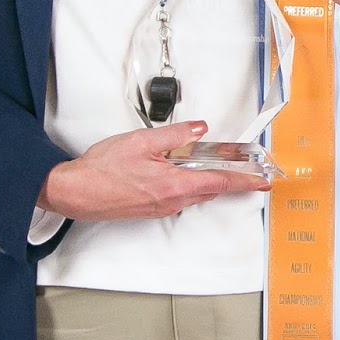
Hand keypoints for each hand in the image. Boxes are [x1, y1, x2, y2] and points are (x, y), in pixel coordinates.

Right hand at [37, 121, 270, 221]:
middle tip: (240, 165)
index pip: (221, 182)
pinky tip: (174, 170)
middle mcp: (173, 201)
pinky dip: (185, 183)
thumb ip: (175, 135)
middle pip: (211, 188)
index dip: (246, 181)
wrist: (76, 193)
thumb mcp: (141, 141)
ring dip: (203, 179)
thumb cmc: (102, 169)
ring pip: (194, 192)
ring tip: (201, 161)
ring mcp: (162, 208)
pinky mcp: (151, 209)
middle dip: (227, 177)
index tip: (263, 182)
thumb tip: (199, 129)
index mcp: (175, 185)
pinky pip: (178, 196)